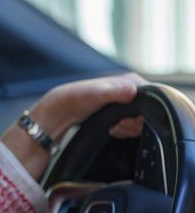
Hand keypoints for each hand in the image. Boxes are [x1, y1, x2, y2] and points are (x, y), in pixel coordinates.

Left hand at [29, 72, 146, 140]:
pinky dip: (124, 132)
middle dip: (135, 122)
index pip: (154, 96)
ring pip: (140, 122)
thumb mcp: (94, 95)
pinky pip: (132, 128)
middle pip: (148, 112)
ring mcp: (124, 105)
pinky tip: (112, 130)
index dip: (145, 110)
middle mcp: (129, 92)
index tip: (128, 118)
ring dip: (128, 128)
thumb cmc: (73, 99)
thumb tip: (131, 91)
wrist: (58, 115)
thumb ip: (113, 92)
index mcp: (129, 81)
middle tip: (119, 124)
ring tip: (113, 127)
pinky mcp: (119, 117)